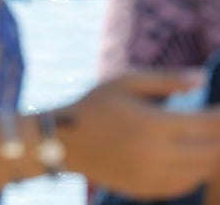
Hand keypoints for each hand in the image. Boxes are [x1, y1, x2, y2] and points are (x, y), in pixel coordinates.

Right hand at [62, 70, 219, 199]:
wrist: (64, 141)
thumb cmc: (95, 105)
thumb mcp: (125, 82)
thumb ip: (166, 79)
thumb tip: (202, 78)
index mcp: (153, 124)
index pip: (209, 124)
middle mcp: (157, 154)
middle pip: (213, 152)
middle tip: (215, 125)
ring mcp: (153, 176)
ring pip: (202, 171)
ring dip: (211, 155)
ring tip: (206, 140)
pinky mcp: (147, 190)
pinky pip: (185, 184)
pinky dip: (195, 171)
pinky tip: (189, 157)